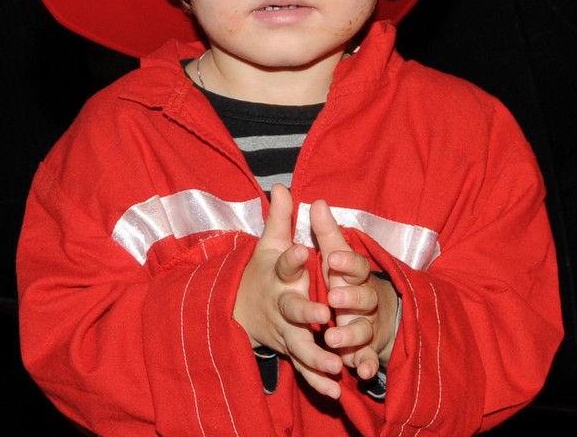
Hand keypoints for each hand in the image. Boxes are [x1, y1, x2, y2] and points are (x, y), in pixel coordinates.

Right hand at [234, 185, 342, 397]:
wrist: (240, 309)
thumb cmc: (263, 272)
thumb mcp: (270, 244)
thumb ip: (280, 218)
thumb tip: (281, 185)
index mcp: (278, 275)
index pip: (284, 264)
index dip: (292, 258)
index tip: (304, 251)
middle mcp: (281, 304)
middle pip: (291, 310)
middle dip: (306, 314)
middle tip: (323, 316)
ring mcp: (285, 331)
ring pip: (300, 345)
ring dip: (316, 356)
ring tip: (335, 364)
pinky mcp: (290, 351)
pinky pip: (304, 369)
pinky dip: (318, 381)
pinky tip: (336, 390)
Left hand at [310, 199, 397, 379]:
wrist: (371, 310)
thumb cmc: (344, 276)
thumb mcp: (332, 253)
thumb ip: (323, 230)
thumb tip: (308, 198)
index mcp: (353, 273)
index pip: (355, 264)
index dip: (346, 261)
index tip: (332, 258)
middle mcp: (363, 298)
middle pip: (362, 297)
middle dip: (350, 298)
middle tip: (333, 299)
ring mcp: (365, 324)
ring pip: (361, 330)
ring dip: (350, 335)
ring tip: (333, 338)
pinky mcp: (364, 349)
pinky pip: (365, 359)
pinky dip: (364, 365)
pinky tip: (358, 372)